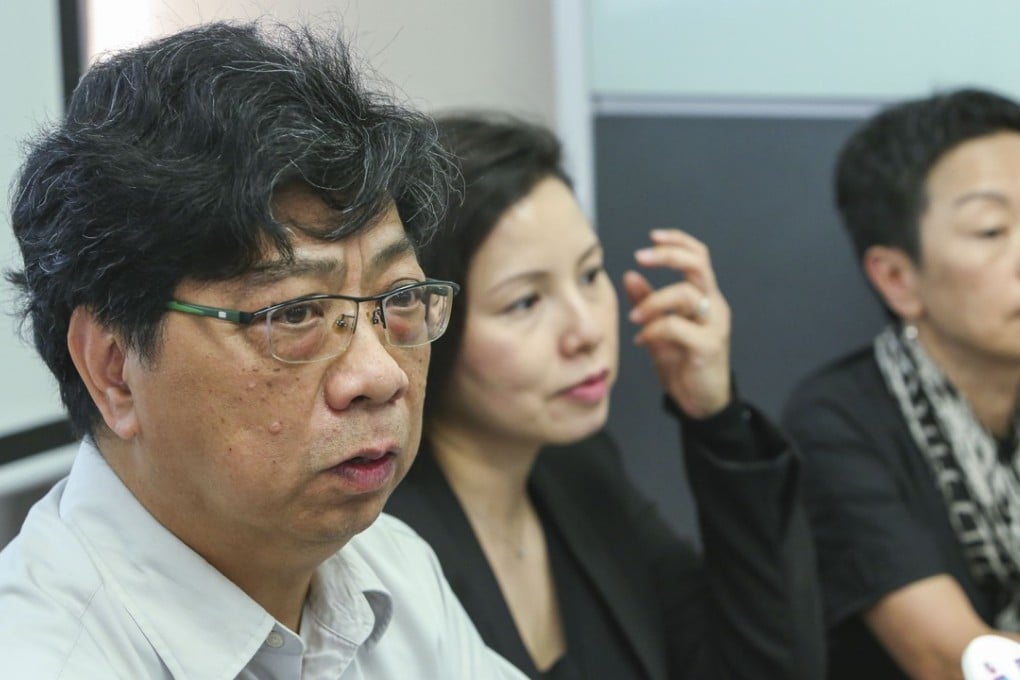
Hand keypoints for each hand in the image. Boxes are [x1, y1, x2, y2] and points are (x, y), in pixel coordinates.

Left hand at [622, 229, 731, 418]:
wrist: (700, 403)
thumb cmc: (683, 364)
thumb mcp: (659, 329)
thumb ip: (647, 302)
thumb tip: (630, 275)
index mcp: (705, 298)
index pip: (699, 256)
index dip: (677, 241)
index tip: (651, 236)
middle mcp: (714, 307)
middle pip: (698, 265)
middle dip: (667, 255)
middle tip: (640, 257)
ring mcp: (715, 326)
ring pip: (684, 294)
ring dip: (652, 302)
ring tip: (635, 317)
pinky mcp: (709, 347)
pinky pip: (676, 326)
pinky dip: (653, 329)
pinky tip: (642, 340)